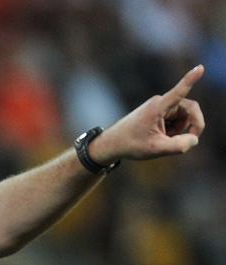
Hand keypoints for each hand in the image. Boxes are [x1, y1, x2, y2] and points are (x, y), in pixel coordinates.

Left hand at [91, 65, 205, 164]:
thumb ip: (179, 145)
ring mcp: (160, 105)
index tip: (200, 67)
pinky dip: (174, 130)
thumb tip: (194, 138)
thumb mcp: (156, 149)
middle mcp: (160, 102)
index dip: (191, 80)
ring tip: (163, 139)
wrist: (112, 143)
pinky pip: (177, 119)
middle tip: (186, 143)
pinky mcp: (159, 111)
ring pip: (184, 116)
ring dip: (180, 130)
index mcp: (158, 107)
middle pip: (190, 110)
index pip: (178, 92)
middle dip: (191, 126)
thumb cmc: (131, 145)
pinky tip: (160, 136)